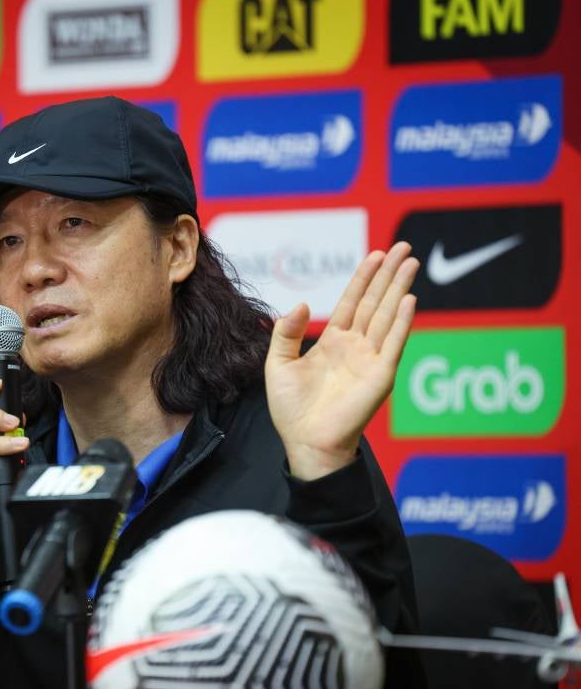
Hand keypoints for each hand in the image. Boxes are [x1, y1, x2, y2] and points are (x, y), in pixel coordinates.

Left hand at [264, 242, 418, 480]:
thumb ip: (286, 332)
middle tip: (402, 247)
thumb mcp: (278, 363)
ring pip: (386, 315)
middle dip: (388, 274)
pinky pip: (393, 344)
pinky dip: (401, 322)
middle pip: (375, 302)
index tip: (374, 254)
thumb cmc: (291, 409)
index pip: (352, 302)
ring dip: (398, 288)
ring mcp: (370, 359)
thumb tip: (302, 304)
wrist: (304, 441)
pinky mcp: (380, 376)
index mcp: (333, 343)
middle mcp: (355, 347)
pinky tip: (409, 300)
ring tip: (409, 262)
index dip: (363, 278)